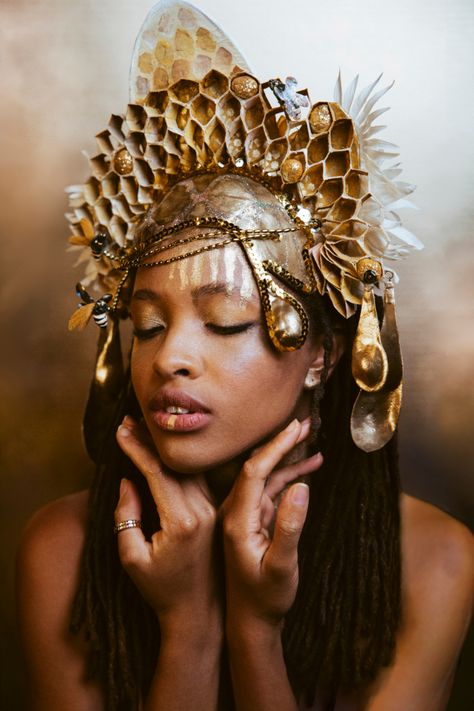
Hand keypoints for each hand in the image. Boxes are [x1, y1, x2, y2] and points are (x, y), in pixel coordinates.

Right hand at [114, 417, 220, 637]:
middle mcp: (202, 511)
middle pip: (175, 464)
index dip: (137, 449)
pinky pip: (198, 479)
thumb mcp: (132, 558)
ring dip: (166, 449)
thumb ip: (126, 516)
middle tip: (129, 421)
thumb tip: (128, 480)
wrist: (199, 613)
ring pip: (189, 468)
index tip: (119, 431)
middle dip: (150, 441)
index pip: (157, 472)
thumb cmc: (160, 591)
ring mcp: (213, 511)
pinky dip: (180, 462)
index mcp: (182, 521)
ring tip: (143, 430)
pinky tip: (166, 451)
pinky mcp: (216, 513)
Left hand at [221, 418, 322, 628]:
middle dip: (280, 442)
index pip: (253, 471)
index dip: (274, 447)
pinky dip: (290, 476)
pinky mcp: (254, 521)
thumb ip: (290, 527)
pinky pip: (272, 490)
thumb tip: (301, 487)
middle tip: (304, 421)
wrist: (249, 621)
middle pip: (256, 466)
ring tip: (310, 436)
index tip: (294, 428)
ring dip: (288, 456)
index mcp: (237, 520)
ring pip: (266, 476)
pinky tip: (310, 467)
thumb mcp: (282, 567)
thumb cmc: (265, 599)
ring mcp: (245, 515)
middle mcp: (237, 512)